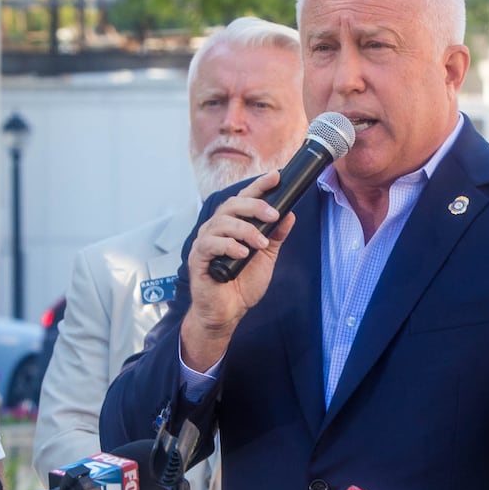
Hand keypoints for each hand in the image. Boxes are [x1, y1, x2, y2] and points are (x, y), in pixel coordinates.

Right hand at [181, 171, 293, 371]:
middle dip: (254, 206)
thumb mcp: (266, 258)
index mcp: (232, 226)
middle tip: (273, 215)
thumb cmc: (242, 284)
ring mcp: (205, 243)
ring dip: (245, 230)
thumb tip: (290, 214)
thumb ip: (275, 236)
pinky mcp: (198, 259)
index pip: (244, 199)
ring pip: (222, 223)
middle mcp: (216, 229)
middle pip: (232, 205)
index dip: (259, 186)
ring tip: (260, 244)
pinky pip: (210, 244)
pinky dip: (228, 246)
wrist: (227, 313)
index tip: (276, 176)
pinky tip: (241, 253)